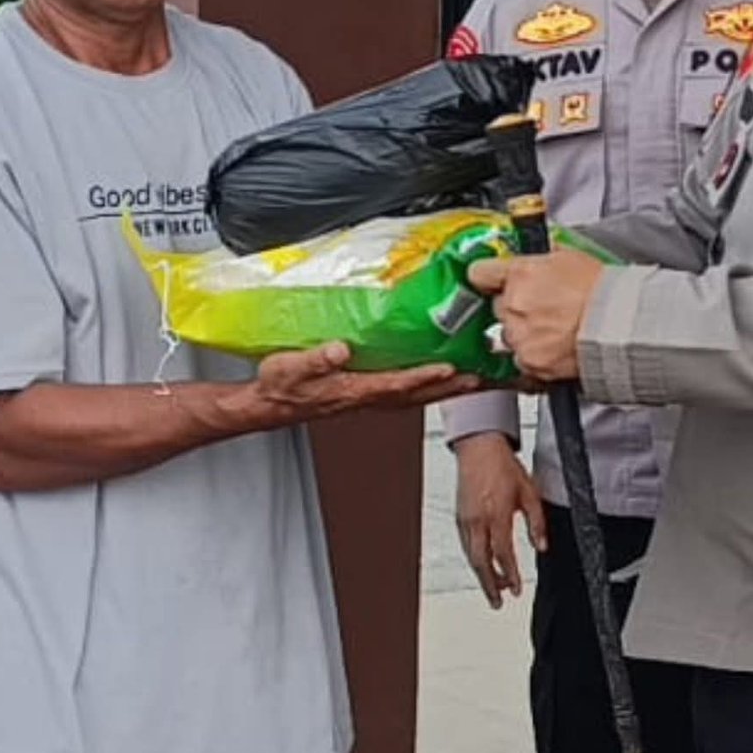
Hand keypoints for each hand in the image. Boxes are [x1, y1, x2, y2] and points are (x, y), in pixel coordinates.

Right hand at [255, 343, 481, 422]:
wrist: (270, 404)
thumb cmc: (280, 386)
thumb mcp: (290, 368)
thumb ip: (316, 359)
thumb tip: (340, 348)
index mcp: (352, 390)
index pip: (396, 384)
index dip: (424, 376)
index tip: (450, 368)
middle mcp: (366, 396)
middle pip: (418, 394)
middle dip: (451, 387)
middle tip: (482, 378)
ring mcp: (369, 397)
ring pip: (417, 395)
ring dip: (447, 388)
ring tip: (476, 379)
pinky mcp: (367, 392)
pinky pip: (406, 391)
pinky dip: (429, 385)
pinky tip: (442, 376)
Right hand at [453, 432, 546, 608]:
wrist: (479, 448)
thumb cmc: (504, 467)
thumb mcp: (530, 492)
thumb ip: (537, 522)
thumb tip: (542, 546)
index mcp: (496, 514)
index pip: (503, 553)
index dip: (510, 575)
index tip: (516, 589)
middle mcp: (477, 520)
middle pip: (481, 562)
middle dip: (490, 585)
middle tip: (498, 602)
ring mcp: (465, 519)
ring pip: (472, 556)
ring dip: (483, 575)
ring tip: (495, 588)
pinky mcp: (459, 516)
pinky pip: (466, 545)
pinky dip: (475, 559)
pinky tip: (484, 564)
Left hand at [467, 252, 603, 381]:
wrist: (622, 326)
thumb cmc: (604, 291)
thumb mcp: (572, 257)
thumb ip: (546, 256)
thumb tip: (542, 249)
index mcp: (521, 273)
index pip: (480, 272)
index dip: (486, 276)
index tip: (490, 280)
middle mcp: (514, 304)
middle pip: (497, 306)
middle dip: (515, 307)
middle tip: (543, 307)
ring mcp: (520, 335)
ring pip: (509, 334)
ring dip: (524, 332)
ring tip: (555, 329)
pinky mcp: (530, 362)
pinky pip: (522, 359)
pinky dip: (535, 356)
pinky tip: (555, 347)